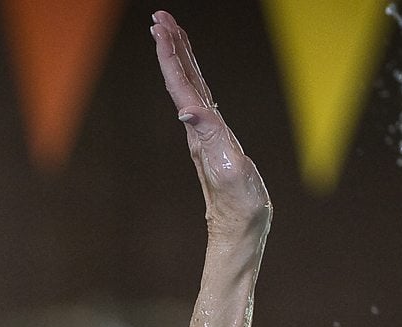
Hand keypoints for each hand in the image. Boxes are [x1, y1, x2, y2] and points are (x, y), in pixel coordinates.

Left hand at [152, 11, 268, 249]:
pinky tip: (191, 73)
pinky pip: (201, 99)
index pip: (181, 85)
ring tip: (171, 33)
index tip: (161, 28)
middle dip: (171, 47)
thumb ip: (210, 138)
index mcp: (202, 131)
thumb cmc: (241, 205)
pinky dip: (194, 80)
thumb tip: (188, 112)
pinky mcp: (216, 140)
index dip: (171, 55)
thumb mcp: (229, 169)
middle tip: (160, 18)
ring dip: (180, 59)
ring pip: (190, 87)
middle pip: (181, 80)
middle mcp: (199, 130)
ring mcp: (206, 134)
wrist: (240, 230)